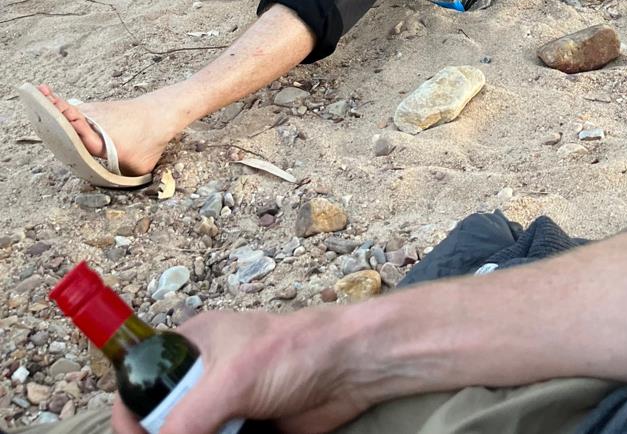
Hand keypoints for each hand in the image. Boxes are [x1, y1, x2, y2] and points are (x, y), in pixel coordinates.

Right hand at [110, 309, 371, 433]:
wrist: (351, 370)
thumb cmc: (297, 352)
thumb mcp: (234, 379)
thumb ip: (190, 418)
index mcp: (194, 344)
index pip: (140, 380)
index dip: (131, 415)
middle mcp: (205, 374)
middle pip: (164, 419)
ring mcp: (226, 404)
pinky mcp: (248, 429)